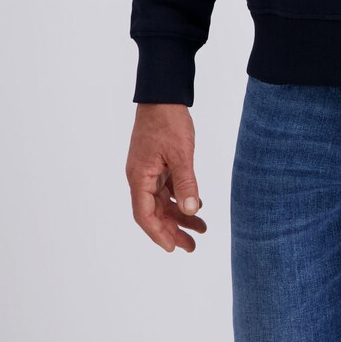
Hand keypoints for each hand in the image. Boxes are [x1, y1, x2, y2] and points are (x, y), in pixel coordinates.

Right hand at [125, 103, 207, 252]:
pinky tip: (197, 205)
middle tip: (192, 246)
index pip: (145, 215)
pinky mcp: (158, 161)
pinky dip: (181, 197)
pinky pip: (168, 187)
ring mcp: (149, 169)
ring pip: (163, 200)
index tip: (173, 248)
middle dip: (172, 230)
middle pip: (154, 212)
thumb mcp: (181, 153)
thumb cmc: (168, 121)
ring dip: (180, 215)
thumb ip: (186, 183)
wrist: (163, 93)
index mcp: (139, 177)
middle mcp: (140, 176)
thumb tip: (191, 211)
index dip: (158, 234)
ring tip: (201, 229)